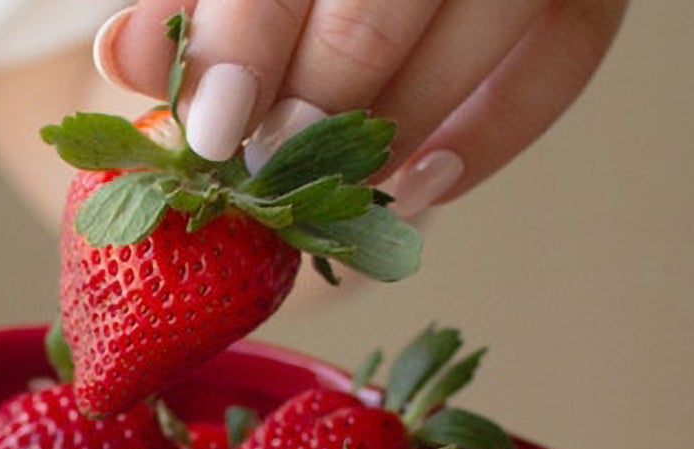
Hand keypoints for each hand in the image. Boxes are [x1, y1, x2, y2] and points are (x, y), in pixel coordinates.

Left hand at [93, 1, 628, 215]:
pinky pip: (568, 54)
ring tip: (334, 185)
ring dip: (401, 122)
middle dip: (323, 95)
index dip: (247, 36)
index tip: (210, 130)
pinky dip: (497, 132)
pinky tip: (417, 187)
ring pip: (490, 16)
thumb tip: (124, 59)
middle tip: (272, 166)